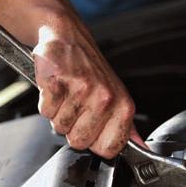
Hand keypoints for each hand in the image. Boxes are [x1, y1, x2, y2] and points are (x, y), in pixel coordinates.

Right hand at [0, 0, 143, 157]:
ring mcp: (81, 89)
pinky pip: (45, 112)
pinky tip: (57, 87)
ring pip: (60, 128)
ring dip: (59, 113)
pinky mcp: (57, 82)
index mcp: (123, 105)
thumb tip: (140, 148)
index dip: (96, 142)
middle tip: (78, 105)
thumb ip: (126, 126)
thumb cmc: (92, 70)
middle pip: (80, 142)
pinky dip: (47, 102)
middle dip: (74, 128)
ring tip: (68, 93)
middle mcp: (105, 97)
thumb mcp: (118, 96)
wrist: (69, 38)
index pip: (109, 149)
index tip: (93, 127)